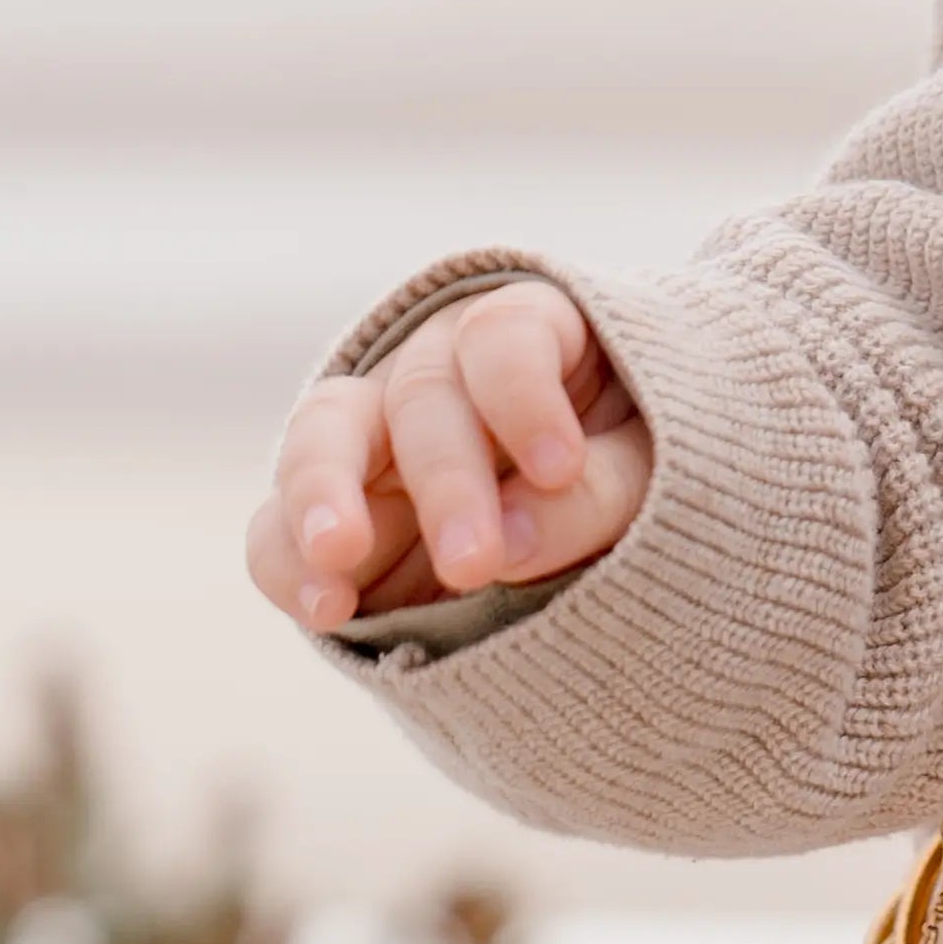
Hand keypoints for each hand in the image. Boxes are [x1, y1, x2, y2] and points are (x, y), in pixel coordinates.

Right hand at [244, 278, 652, 632]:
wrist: (612, 521)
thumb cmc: (655, 467)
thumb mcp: (659, 471)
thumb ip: (599, 496)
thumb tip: (510, 544)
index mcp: (530, 331)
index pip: (506, 337)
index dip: (524, 397)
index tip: (560, 468)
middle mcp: (439, 369)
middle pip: (422, 396)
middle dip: (446, 481)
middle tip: (475, 564)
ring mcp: (375, 436)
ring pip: (323, 437)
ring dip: (324, 496)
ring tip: (339, 560)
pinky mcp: (335, 509)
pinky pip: (283, 526)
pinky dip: (292, 565)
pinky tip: (327, 611)